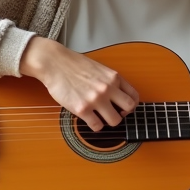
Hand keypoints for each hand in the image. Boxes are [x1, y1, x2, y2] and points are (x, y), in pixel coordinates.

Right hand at [20, 37, 139, 130]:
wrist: (55, 63)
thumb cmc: (74, 65)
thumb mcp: (100, 68)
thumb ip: (111, 81)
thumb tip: (119, 96)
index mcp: (114, 77)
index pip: (134, 96)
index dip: (131, 105)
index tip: (124, 108)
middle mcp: (108, 88)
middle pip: (129, 108)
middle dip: (123, 114)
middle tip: (114, 114)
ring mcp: (96, 99)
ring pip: (115, 121)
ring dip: (108, 121)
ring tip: (100, 117)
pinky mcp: (82, 109)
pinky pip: (97, 126)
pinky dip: (95, 126)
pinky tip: (89, 119)